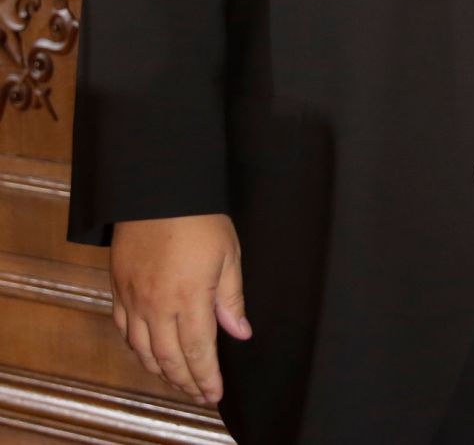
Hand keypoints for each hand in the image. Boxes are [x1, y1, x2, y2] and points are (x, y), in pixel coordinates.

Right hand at [109, 214, 250, 403]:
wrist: (157, 193)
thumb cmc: (198, 218)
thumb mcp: (229, 254)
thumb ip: (231, 298)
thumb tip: (239, 332)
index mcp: (189, 298)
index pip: (198, 352)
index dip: (206, 378)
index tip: (215, 394)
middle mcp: (157, 307)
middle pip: (169, 359)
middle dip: (186, 383)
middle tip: (200, 396)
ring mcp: (134, 301)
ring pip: (144, 352)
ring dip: (162, 372)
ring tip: (179, 381)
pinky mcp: (119, 291)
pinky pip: (125, 332)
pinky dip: (138, 350)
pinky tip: (149, 354)